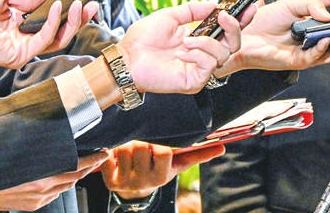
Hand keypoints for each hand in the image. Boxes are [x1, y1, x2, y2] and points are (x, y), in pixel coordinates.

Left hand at [0, 0, 98, 67]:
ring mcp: (23, 48)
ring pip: (58, 40)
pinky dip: (55, 24)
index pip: (52, 20)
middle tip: (92, 6)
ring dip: (72, 23)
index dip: (69, 11)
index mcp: (21, 23)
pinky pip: (44, 41)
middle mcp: (24, 37)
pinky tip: (58, 8)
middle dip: (79, 20)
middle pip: (61, 33)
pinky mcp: (20, 56)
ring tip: (80, 7)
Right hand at [0, 151, 107, 210]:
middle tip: (98, 157)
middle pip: (74, 178)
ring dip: (75, 177)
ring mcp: (38, 199)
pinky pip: (54, 195)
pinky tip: (59, 179)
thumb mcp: (20, 158)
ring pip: (65, 187)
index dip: (93, 160)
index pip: (76, 167)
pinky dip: (60, 186)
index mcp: (41, 176)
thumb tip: (55, 143)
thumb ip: (42, 154)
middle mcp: (42, 189)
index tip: (104, 153)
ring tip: (82, 166)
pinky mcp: (33, 206)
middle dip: (88, 168)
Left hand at [102, 141, 222, 200]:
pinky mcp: (109, 181)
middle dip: (142, 140)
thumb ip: (199, 154)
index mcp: (162, 176)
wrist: (137, 189)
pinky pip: (107, 157)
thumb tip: (222, 148)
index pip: (162, 152)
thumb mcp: (179, 164)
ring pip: (124, 149)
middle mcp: (143, 181)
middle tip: (144, 141)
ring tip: (132, 146)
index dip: (160, 145)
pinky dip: (112, 151)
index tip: (158, 144)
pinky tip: (118, 154)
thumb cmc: (161, 169)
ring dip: (127, 143)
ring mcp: (125, 182)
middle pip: (141, 147)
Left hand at [119, 1, 241, 93]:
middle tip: (223, 18)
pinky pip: (209, 66)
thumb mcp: (170, 16)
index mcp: (200, 38)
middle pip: (234, 43)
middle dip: (233, 28)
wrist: (126, 59)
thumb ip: (193, 10)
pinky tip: (182, 53)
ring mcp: (199, 68)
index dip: (240, 20)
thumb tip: (214, 5)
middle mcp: (203, 54)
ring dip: (206, 43)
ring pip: (223, 54)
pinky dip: (197, 55)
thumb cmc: (142, 40)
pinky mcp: (194, 81)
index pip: (227, 31)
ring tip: (186, 41)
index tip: (248, 8)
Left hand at [214, 0, 329, 75]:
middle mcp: (316, 43)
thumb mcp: (294, 3)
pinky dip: (322, 49)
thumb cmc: (266, 19)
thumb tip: (328, 16)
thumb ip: (313, 5)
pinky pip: (314, 58)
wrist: (243, 32)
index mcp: (319, 30)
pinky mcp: (296, 61)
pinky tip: (326, 41)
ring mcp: (308, 54)